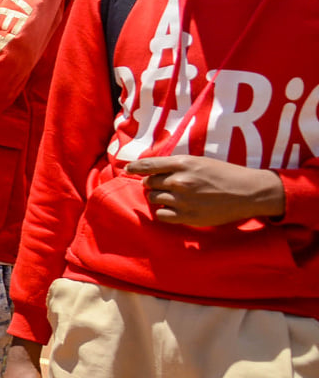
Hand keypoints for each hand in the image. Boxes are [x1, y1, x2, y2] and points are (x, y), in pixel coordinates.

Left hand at [126, 154, 286, 225]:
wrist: (248, 192)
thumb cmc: (225, 174)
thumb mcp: (200, 161)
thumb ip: (176, 165)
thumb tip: (152, 170)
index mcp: (183, 164)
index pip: (148, 165)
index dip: (135, 167)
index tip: (129, 169)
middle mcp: (179, 181)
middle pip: (148, 183)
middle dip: (152, 184)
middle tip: (163, 186)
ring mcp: (182, 200)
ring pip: (153, 198)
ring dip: (157, 198)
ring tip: (172, 197)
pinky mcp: (187, 216)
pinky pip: (161, 215)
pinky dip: (163, 212)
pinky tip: (173, 208)